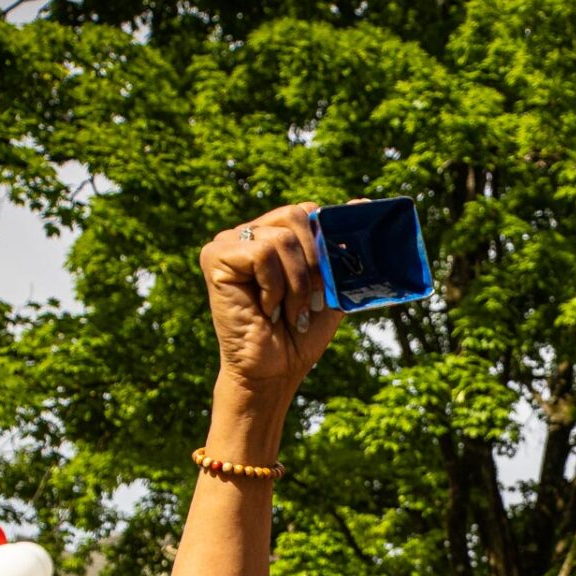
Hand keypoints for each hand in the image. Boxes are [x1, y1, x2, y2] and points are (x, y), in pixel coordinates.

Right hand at [201, 202, 346, 409]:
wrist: (275, 371)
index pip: (306, 211)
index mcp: (273, 237)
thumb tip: (361, 203)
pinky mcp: (214, 256)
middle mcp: (249, 234)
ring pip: (281, 236)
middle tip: (308, 301)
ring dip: (294, 284)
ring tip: (284, 311)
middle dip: (313, 263)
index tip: (331, 278)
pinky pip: (261, 252)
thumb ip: (341, 250)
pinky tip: (264, 309)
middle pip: (296, 214)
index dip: (326, 239)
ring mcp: (229, 242)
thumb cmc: (300, 334)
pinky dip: (273, 286)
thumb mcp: (330, 287)